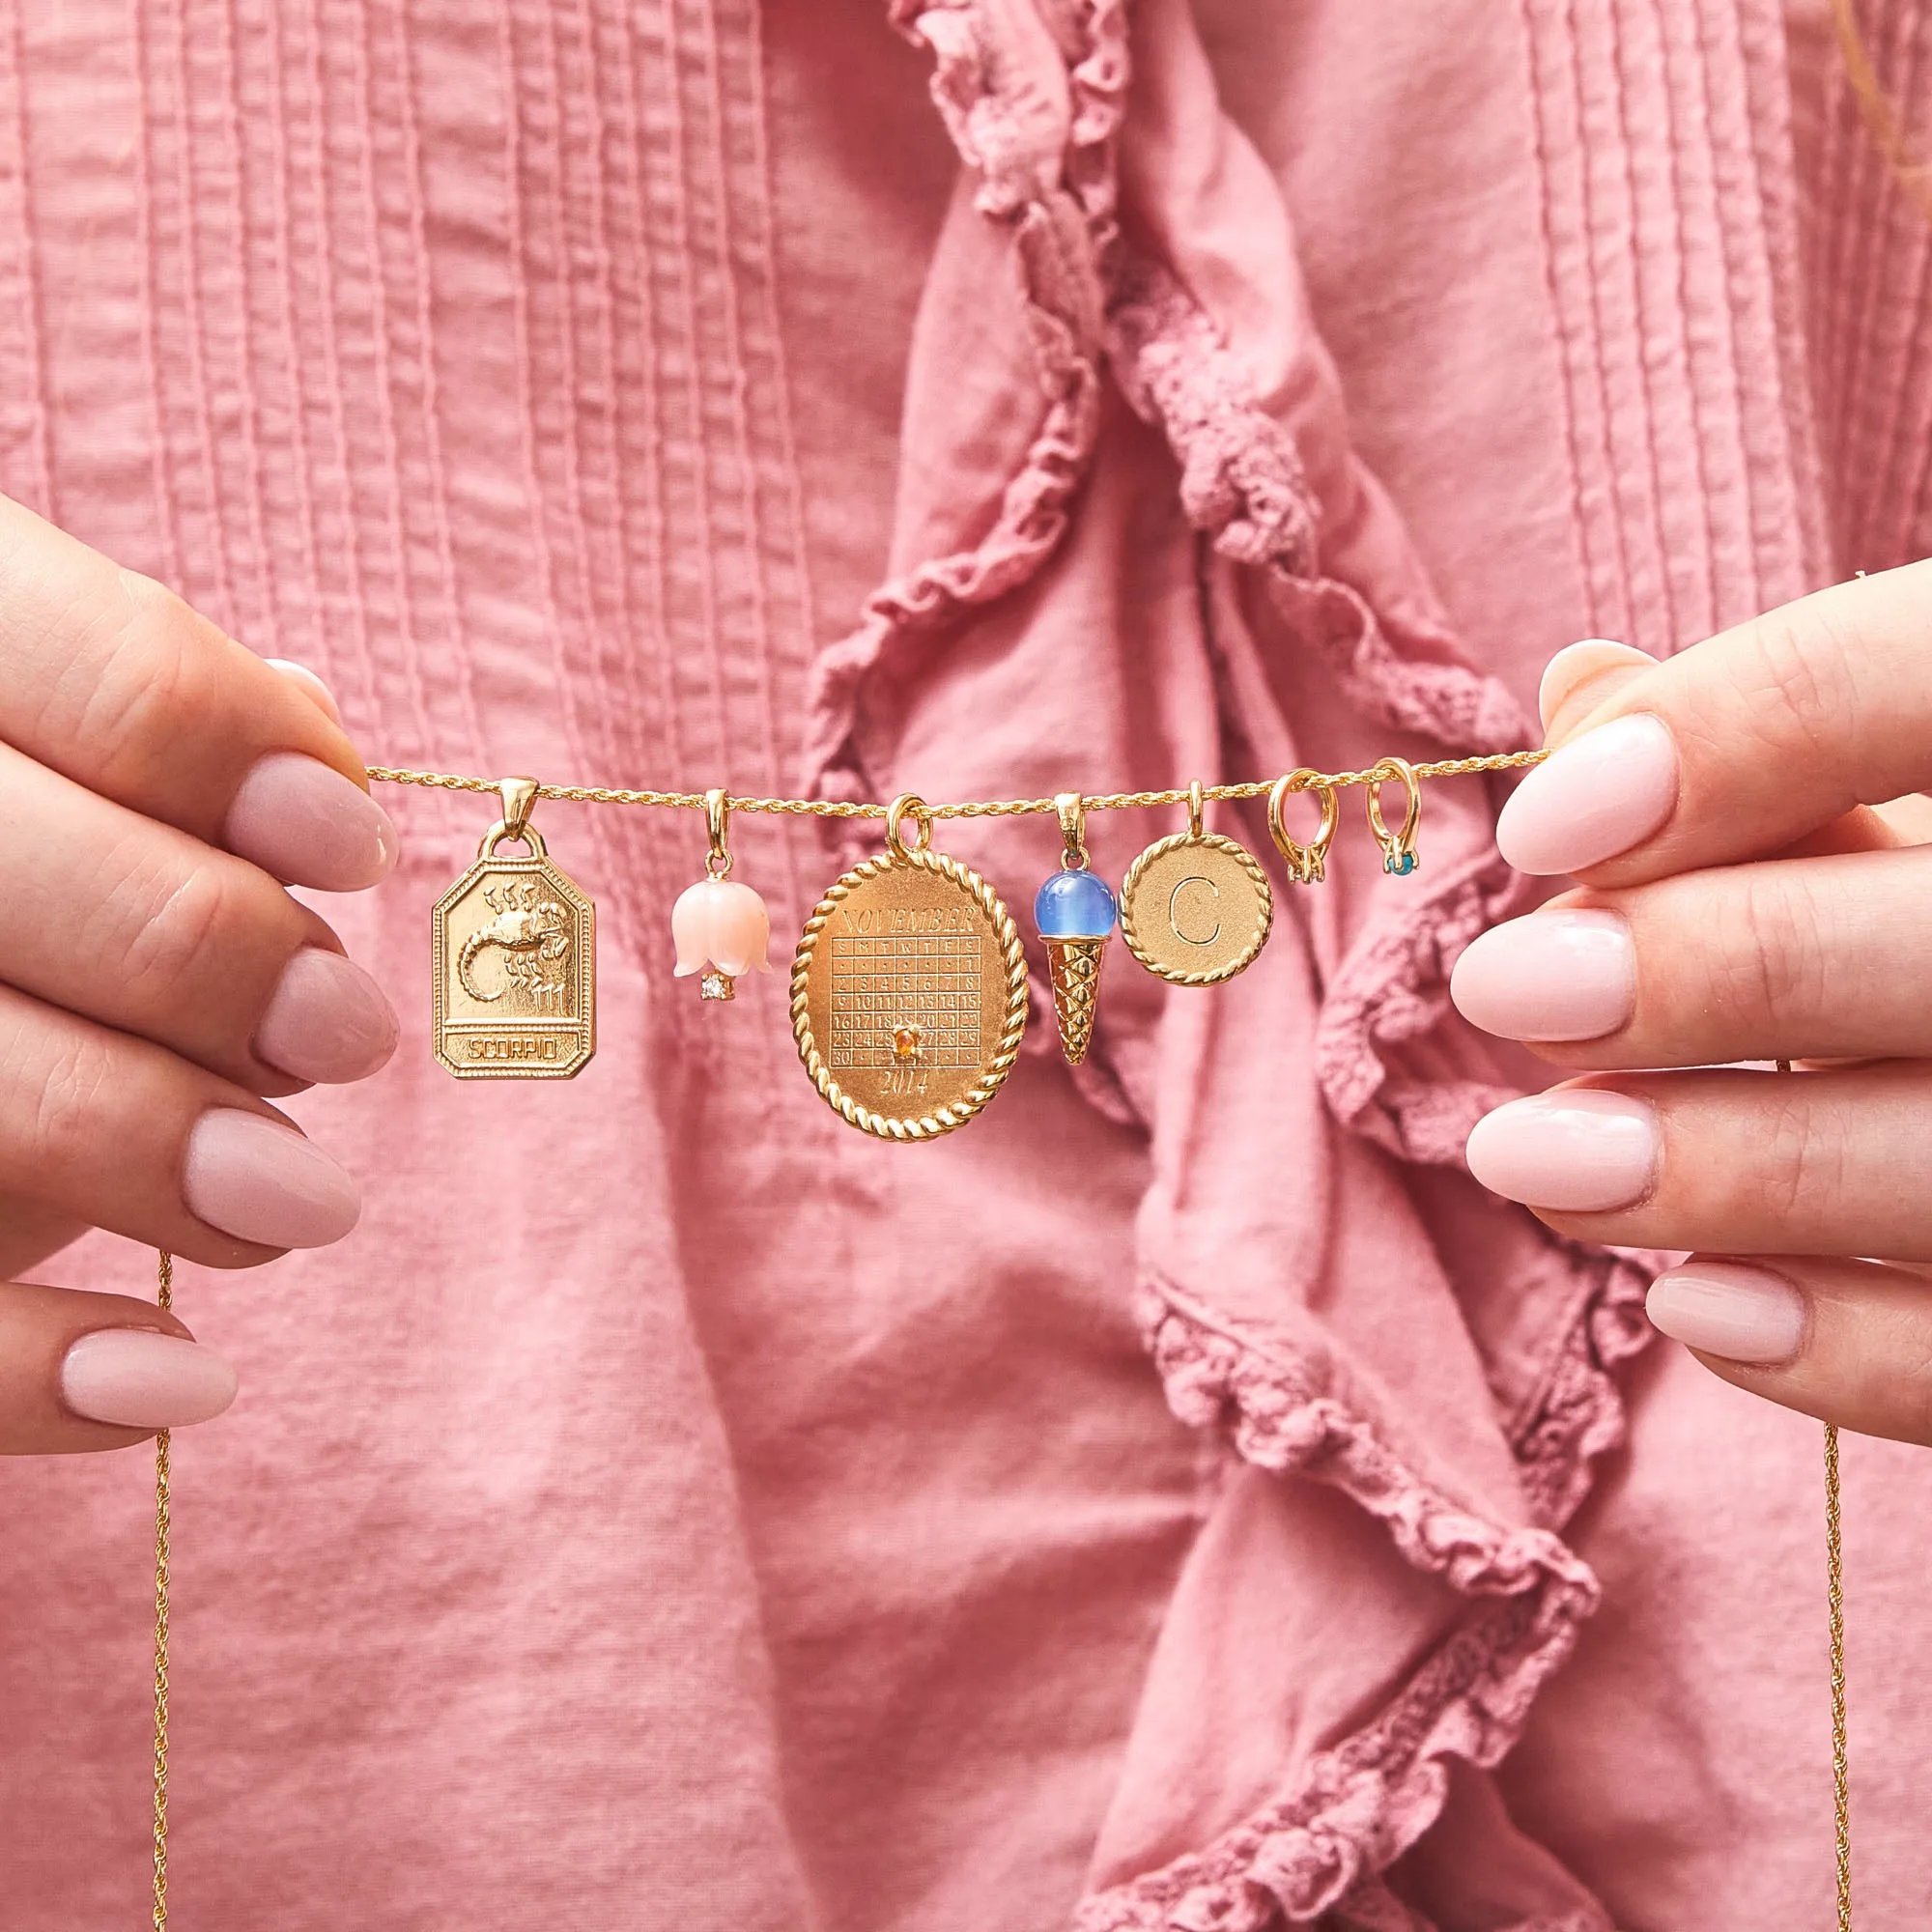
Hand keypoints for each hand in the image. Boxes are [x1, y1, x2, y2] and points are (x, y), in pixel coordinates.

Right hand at [0, 497, 398, 1453]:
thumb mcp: (13, 728)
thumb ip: (131, 727)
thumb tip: (304, 726)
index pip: (64, 657)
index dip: (226, 751)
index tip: (347, 847)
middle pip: (2, 870)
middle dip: (211, 957)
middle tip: (347, 1033)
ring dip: (151, 1148)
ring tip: (307, 1202)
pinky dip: (24, 1373)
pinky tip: (176, 1378)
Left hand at [1451, 560, 1931, 1445]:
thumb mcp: (1928, 786)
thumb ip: (1781, 746)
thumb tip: (1582, 691)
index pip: (1928, 676)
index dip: (1733, 737)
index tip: (1538, 830)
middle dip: (1703, 969)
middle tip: (1503, 991)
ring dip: (1718, 1171)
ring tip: (1529, 1157)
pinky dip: (1841, 1347)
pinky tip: (1692, 1307)